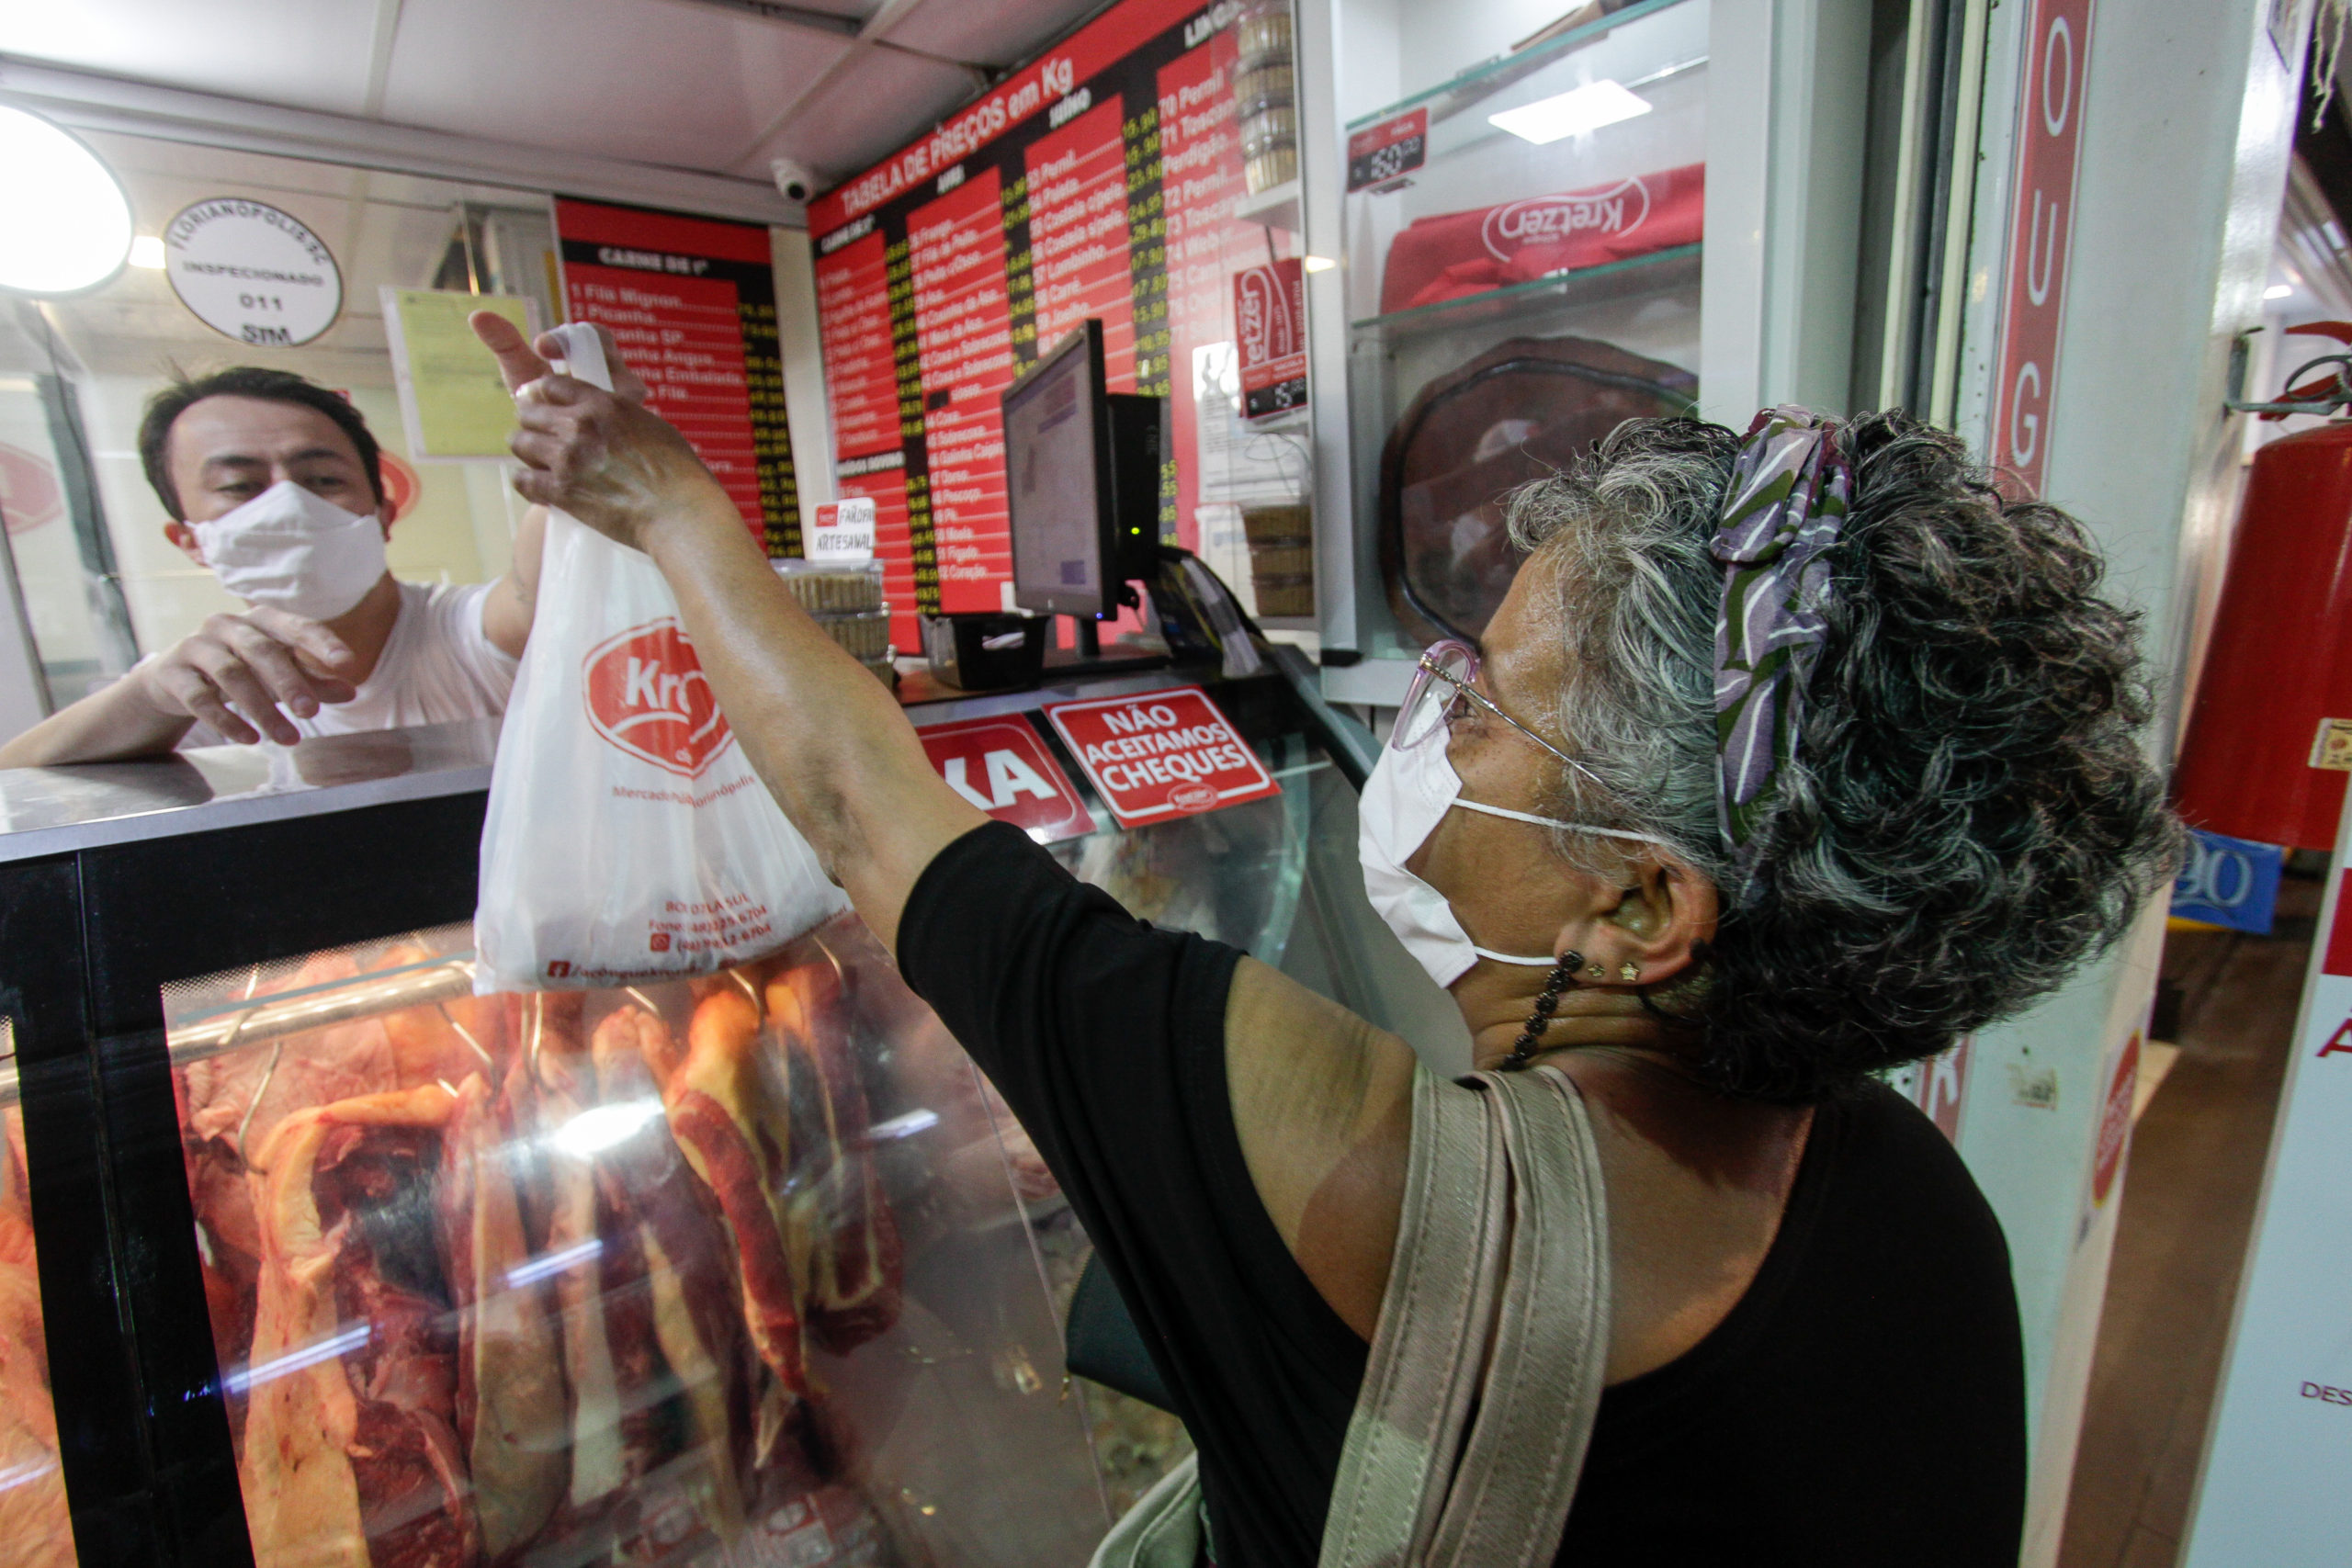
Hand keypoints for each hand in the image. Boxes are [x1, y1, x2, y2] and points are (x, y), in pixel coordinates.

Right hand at [131, 608, 358, 745]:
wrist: (174, 679)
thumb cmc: (241, 671)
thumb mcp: (279, 675)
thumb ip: (313, 681)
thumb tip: (351, 691)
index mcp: (261, 620)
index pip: (297, 626)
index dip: (322, 643)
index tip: (348, 664)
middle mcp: (227, 625)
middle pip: (262, 651)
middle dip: (289, 683)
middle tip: (311, 713)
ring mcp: (195, 646)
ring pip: (231, 675)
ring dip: (262, 709)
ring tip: (289, 738)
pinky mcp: (172, 672)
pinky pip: (199, 697)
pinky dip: (226, 720)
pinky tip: (250, 738)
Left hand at [469, 312, 725, 551]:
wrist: (679, 512)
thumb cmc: (678, 473)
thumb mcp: (652, 427)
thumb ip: (620, 418)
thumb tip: (608, 422)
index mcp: (604, 404)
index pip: (552, 385)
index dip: (544, 395)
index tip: (544, 405)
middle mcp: (579, 425)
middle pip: (529, 412)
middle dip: (533, 424)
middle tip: (542, 438)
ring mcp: (567, 458)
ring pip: (520, 443)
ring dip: (528, 452)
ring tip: (539, 463)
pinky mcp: (561, 491)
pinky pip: (522, 480)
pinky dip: (526, 483)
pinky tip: (538, 488)